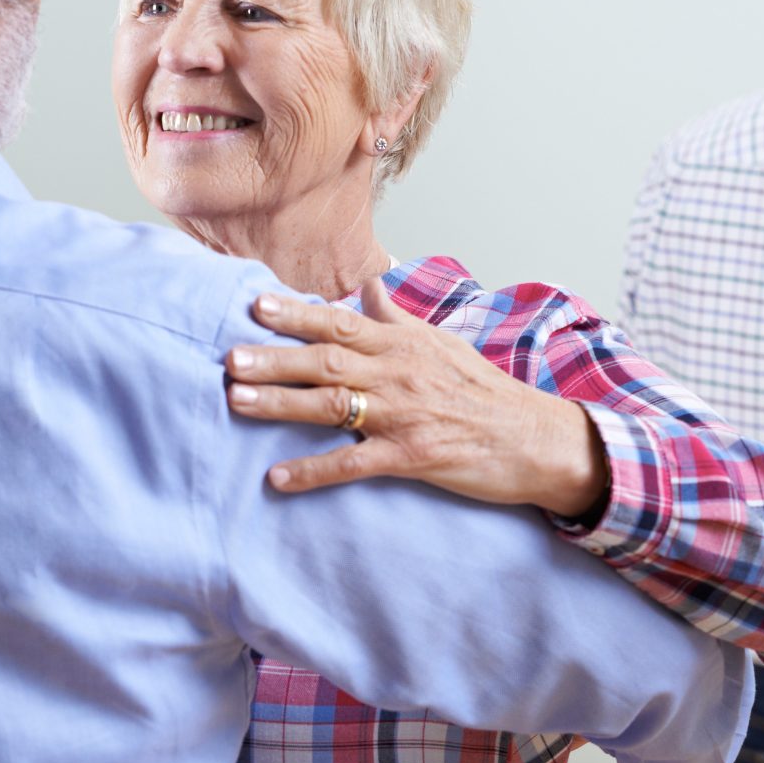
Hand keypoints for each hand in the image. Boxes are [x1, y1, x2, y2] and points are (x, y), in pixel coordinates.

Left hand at [225, 279, 608, 515]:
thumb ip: (394, 317)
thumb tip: (366, 284)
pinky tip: (278, 478)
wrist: (534, 438)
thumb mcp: (440, 343)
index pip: (340, 323)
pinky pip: (354, 464)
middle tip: (229, 357)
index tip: (255, 305)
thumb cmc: (484, 391)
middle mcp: (398, 374)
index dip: (296, 314)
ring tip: (237, 400)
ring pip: (333, 406)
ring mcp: (404, 416)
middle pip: (326, 361)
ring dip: (282, 403)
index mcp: (402, 344)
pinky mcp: (412, 457)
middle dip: (275, 358)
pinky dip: (314, 471)